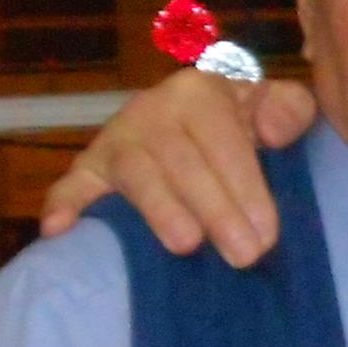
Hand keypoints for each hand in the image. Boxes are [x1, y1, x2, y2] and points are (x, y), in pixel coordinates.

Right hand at [36, 69, 320, 267]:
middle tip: (243, 255)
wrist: (192, 121)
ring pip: (135, 172)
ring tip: (187, 246)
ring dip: (159, 209)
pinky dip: (64, 204)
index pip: (222, 138)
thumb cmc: (240, 124)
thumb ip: (288, 109)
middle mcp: (153, 109)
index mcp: (200, 91)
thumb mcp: (271, 106)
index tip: (267, 232)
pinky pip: (73, 183)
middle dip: (215, 209)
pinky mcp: (90, 167)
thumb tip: (271, 129)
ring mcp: (118, 139)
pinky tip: (59, 230)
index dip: (245, 185)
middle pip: (181, 160)